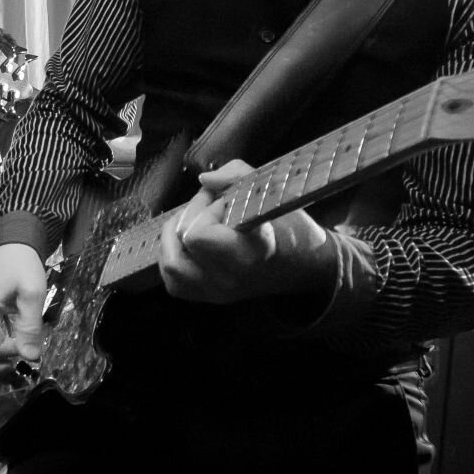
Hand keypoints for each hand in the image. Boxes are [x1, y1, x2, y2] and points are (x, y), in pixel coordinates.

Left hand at [157, 159, 352, 304]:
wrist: (303, 265)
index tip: (227, 201)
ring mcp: (217, 293)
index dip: (207, 209)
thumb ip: (235, 175)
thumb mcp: (271, 191)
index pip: (199, 234)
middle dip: (192, 215)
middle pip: (182, 242)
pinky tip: (189, 244)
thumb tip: (204, 180)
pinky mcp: (208, 298)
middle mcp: (230, 279)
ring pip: (170, 264)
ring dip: (175, 237)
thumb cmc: (289, 225)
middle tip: (213, 206)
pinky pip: (172, 282)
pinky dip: (173, 259)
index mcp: (249, 254)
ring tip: (196, 222)